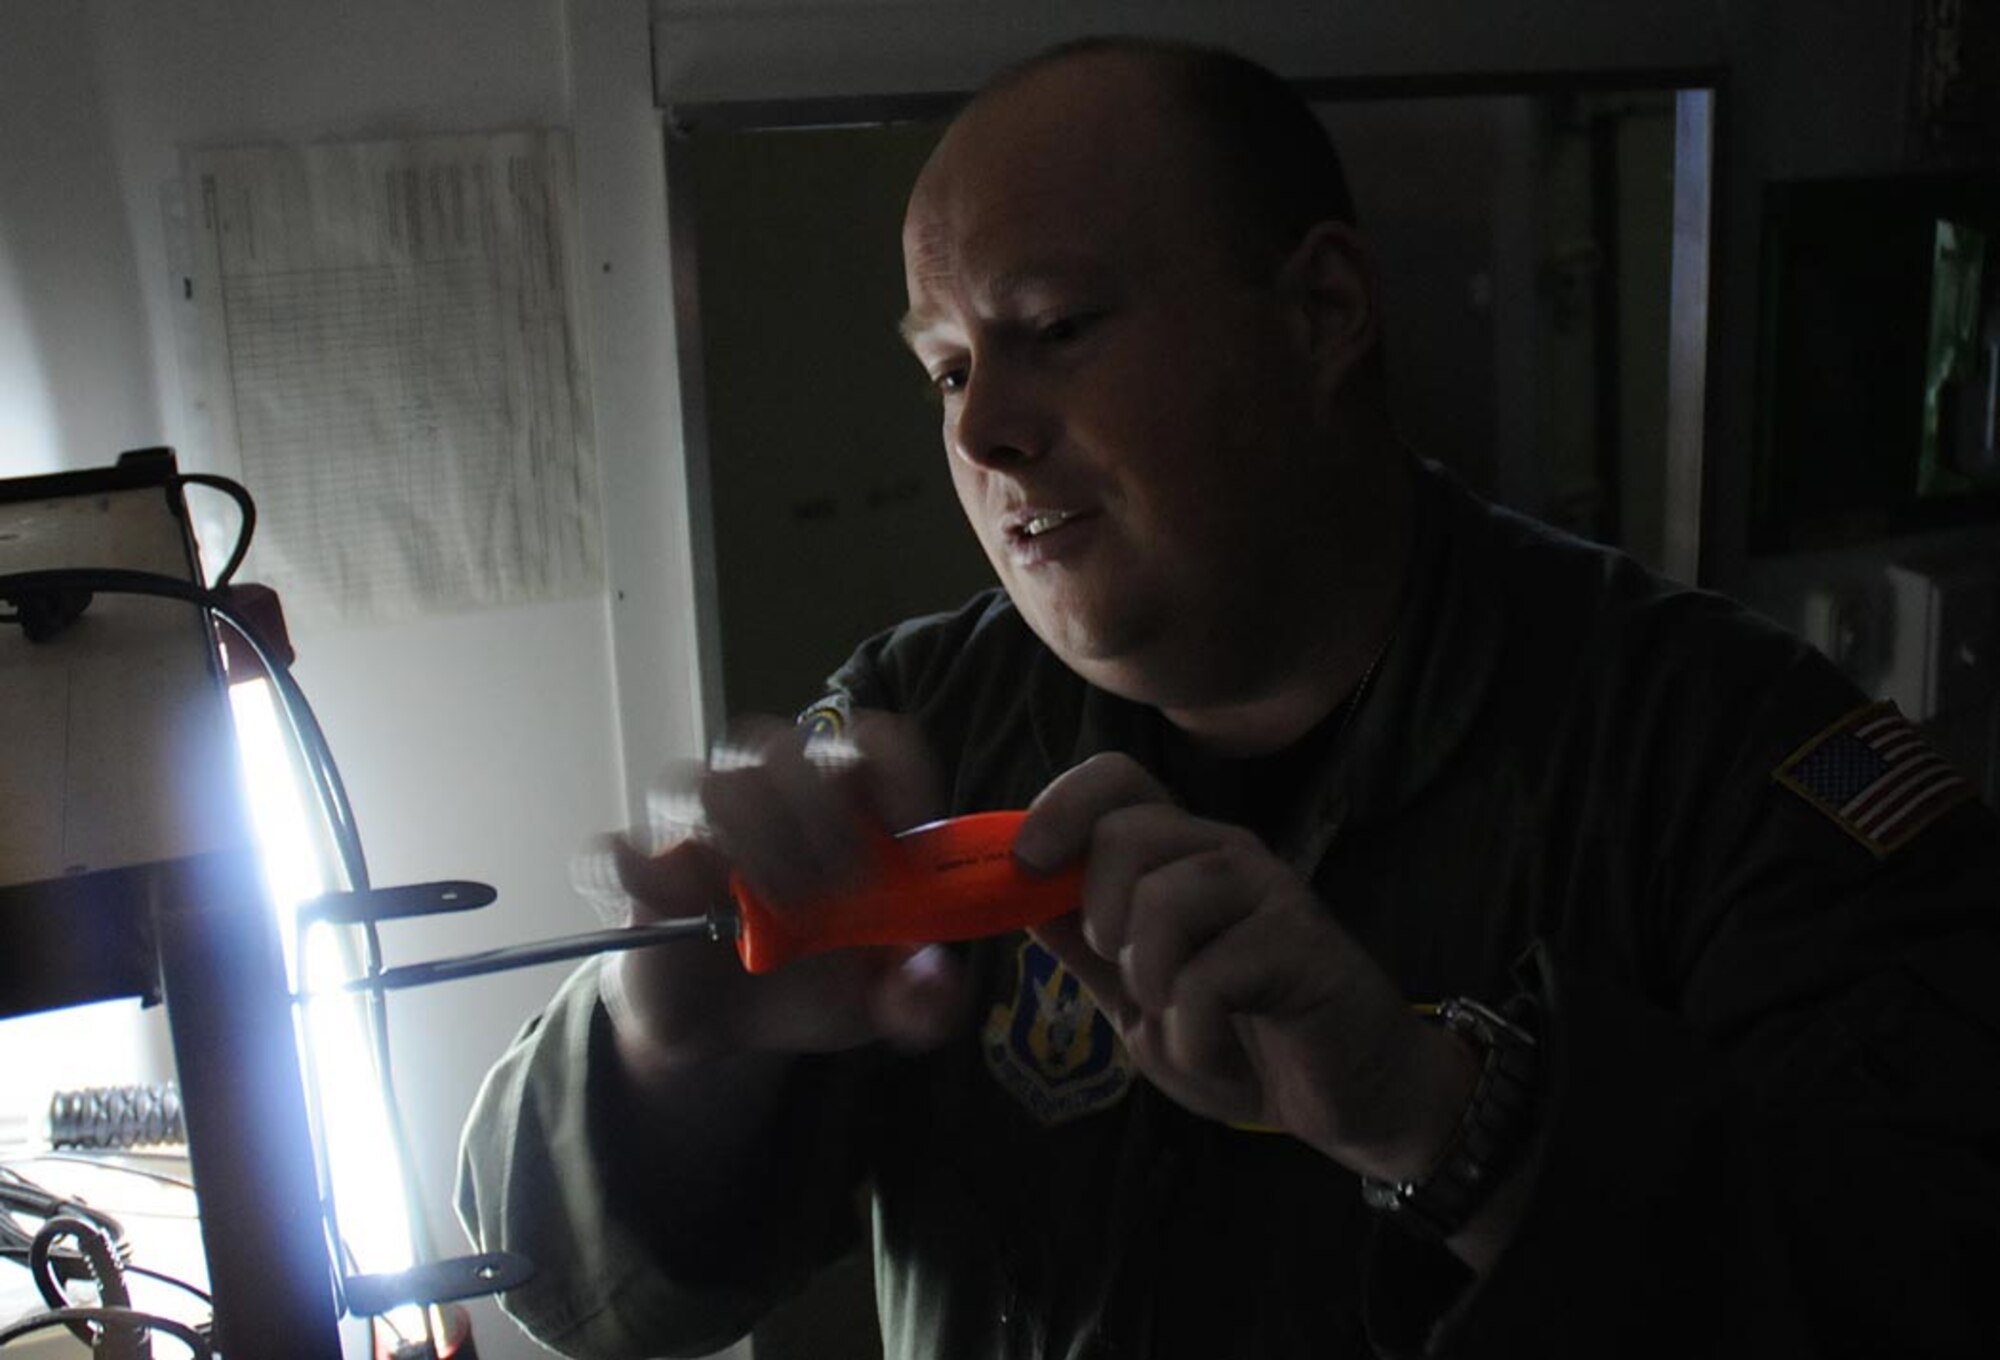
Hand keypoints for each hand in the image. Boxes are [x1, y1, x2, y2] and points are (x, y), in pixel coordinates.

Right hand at [597, 712, 969, 1075]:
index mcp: (843, 809)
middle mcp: (770, 799)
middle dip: (816, 812)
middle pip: (782, 747)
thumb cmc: (812, 982)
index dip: (895, 768)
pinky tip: (680, 909)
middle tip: (840, 886)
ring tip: (775, 907)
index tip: (907, 829)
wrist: (726, 1027)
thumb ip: (920, 998)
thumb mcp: (877, 1001)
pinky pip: (615, 849)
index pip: (873, 741)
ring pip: (704, 781)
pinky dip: (638, 870)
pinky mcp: (640, 874)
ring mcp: (698, 830)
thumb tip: (939, 981)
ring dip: (745, 839)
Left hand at [1016, 753, 1475, 1179]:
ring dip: (1151, 976)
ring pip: (1168, 895)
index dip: (1060, 805)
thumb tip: (1018, 894)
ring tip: (1179, 1017)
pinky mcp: (1302, 944)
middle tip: (1133, 973)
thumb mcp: (1140, 999)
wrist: (1347, 1097)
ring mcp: (1269, 893)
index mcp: (1179, 856)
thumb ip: (1086, 947)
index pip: (1116, 779)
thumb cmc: (1242, 1040)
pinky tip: (1218, 1050)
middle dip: (1103, 913)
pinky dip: (1194, 1033)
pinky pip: (1211, 976)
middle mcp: (1224, 855)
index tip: (1026, 864)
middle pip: (1128, 830)